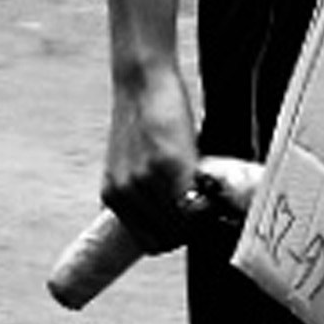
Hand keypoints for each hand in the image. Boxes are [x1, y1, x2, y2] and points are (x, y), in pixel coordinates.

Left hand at [102, 64, 205, 243]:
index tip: (189, 227)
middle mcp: (126, 194)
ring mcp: (146, 182)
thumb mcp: (132, 163)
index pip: (148, 241)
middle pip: (167, 238)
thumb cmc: (143, 119)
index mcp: (113, 197)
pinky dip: (207, 203)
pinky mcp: (168, 166)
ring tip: (208, 198)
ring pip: (182, 225)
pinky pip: (193, 203)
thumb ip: (145, 191)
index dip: (173, 238)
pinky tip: (210, 188)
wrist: (142, 82)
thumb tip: (178, 214)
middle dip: (189, 230)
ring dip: (200, 217)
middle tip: (204, 211)